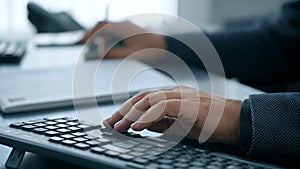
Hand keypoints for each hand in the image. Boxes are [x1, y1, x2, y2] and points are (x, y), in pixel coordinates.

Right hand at [81, 21, 166, 59]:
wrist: (164, 47)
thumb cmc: (150, 50)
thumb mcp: (130, 55)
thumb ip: (114, 55)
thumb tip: (100, 56)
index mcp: (123, 28)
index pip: (102, 27)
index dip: (91, 34)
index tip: (84, 42)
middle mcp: (124, 26)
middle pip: (103, 25)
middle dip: (92, 33)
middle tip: (82, 42)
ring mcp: (127, 29)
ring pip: (108, 28)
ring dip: (99, 35)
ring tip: (90, 45)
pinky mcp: (129, 33)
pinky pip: (114, 32)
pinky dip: (106, 38)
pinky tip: (103, 46)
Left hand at [104, 86, 241, 144]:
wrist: (236, 121)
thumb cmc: (209, 123)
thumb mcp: (179, 125)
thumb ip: (161, 122)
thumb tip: (141, 125)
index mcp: (172, 95)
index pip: (143, 99)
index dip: (126, 109)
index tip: (114, 121)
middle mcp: (175, 92)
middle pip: (142, 97)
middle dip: (123, 110)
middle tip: (110, 124)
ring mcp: (183, 96)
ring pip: (150, 99)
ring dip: (132, 114)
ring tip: (120, 126)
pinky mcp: (190, 105)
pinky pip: (165, 107)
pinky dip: (149, 117)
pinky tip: (139, 126)